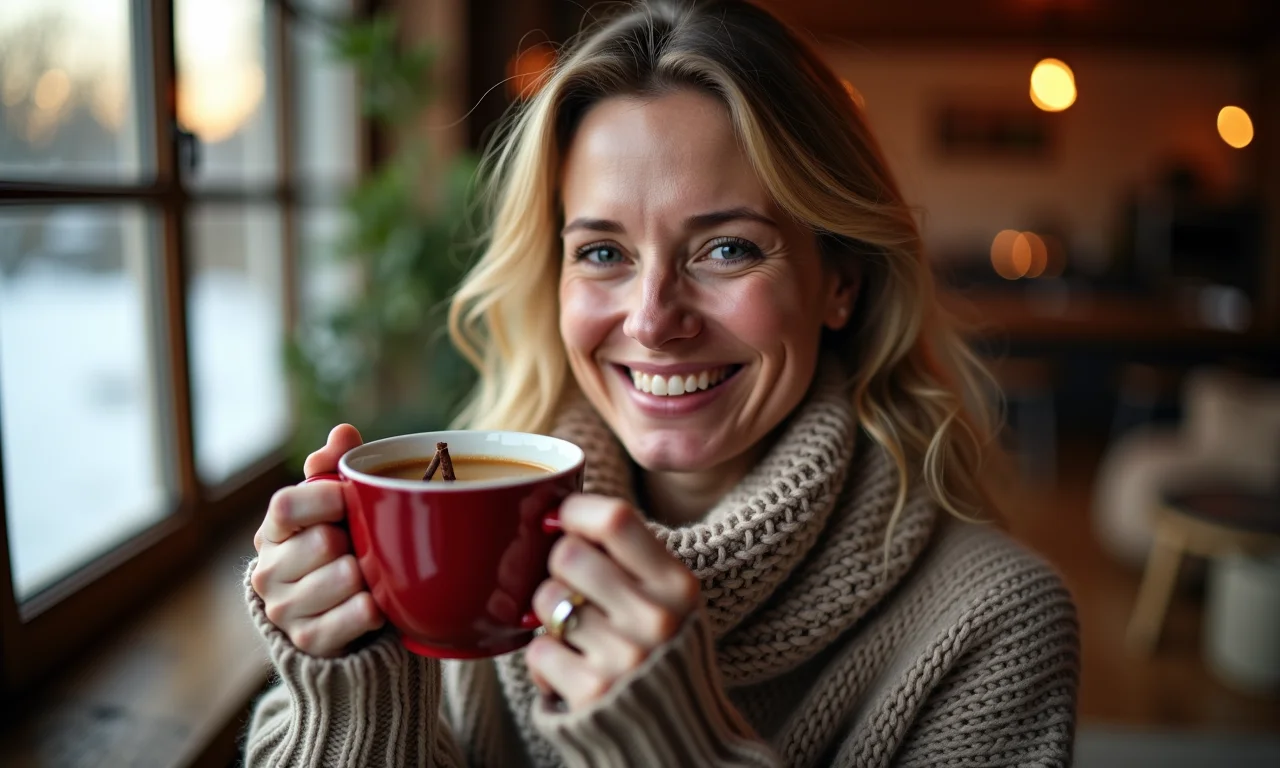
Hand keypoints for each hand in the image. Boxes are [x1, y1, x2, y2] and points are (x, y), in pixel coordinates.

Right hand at [250, 424, 384, 656]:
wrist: (337, 618)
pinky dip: (373, 607)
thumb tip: (343, 432)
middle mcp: (269, 571)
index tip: (351, 497)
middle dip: (353, 541)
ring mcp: (284, 609)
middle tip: (361, 545)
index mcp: (272, 531)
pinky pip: (355, 615)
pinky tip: (375, 601)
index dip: (327, 498)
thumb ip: (335, 467)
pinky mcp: (308, 640)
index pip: (287, 504)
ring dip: (368, 574)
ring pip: (344, 578)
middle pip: (322, 542)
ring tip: (368, 574)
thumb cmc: (339, 546)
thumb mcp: (334, 505)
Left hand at [525, 495, 699, 710]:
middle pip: (569, 555)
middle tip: (573, 590)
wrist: (679, 740)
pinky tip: (571, 672)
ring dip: (548, 616)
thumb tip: (561, 509)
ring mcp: (624, 657)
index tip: (561, 518)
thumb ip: (630, 559)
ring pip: (546, 599)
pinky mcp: (591, 693)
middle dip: (557, 568)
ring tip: (576, 636)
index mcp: (678, 586)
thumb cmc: (659, 655)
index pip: (616, 519)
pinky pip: (537, 649)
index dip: (576, 510)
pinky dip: (545, 660)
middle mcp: (657, 618)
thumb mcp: (668, 602)